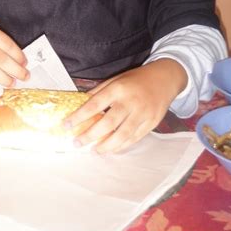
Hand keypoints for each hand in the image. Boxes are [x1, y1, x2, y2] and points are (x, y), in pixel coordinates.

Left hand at [64, 59, 187, 153]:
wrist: (164, 79)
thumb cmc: (136, 79)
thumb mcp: (116, 79)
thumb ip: (99, 91)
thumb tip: (81, 104)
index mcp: (118, 88)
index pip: (94, 105)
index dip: (79, 116)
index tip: (66, 125)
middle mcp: (130, 102)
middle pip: (107, 123)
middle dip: (90, 135)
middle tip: (77, 143)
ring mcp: (142, 114)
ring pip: (122, 135)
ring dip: (106, 145)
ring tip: (94, 150)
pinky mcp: (152, 123)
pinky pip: (134, 138)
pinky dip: (121, 146)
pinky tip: (111, 149)